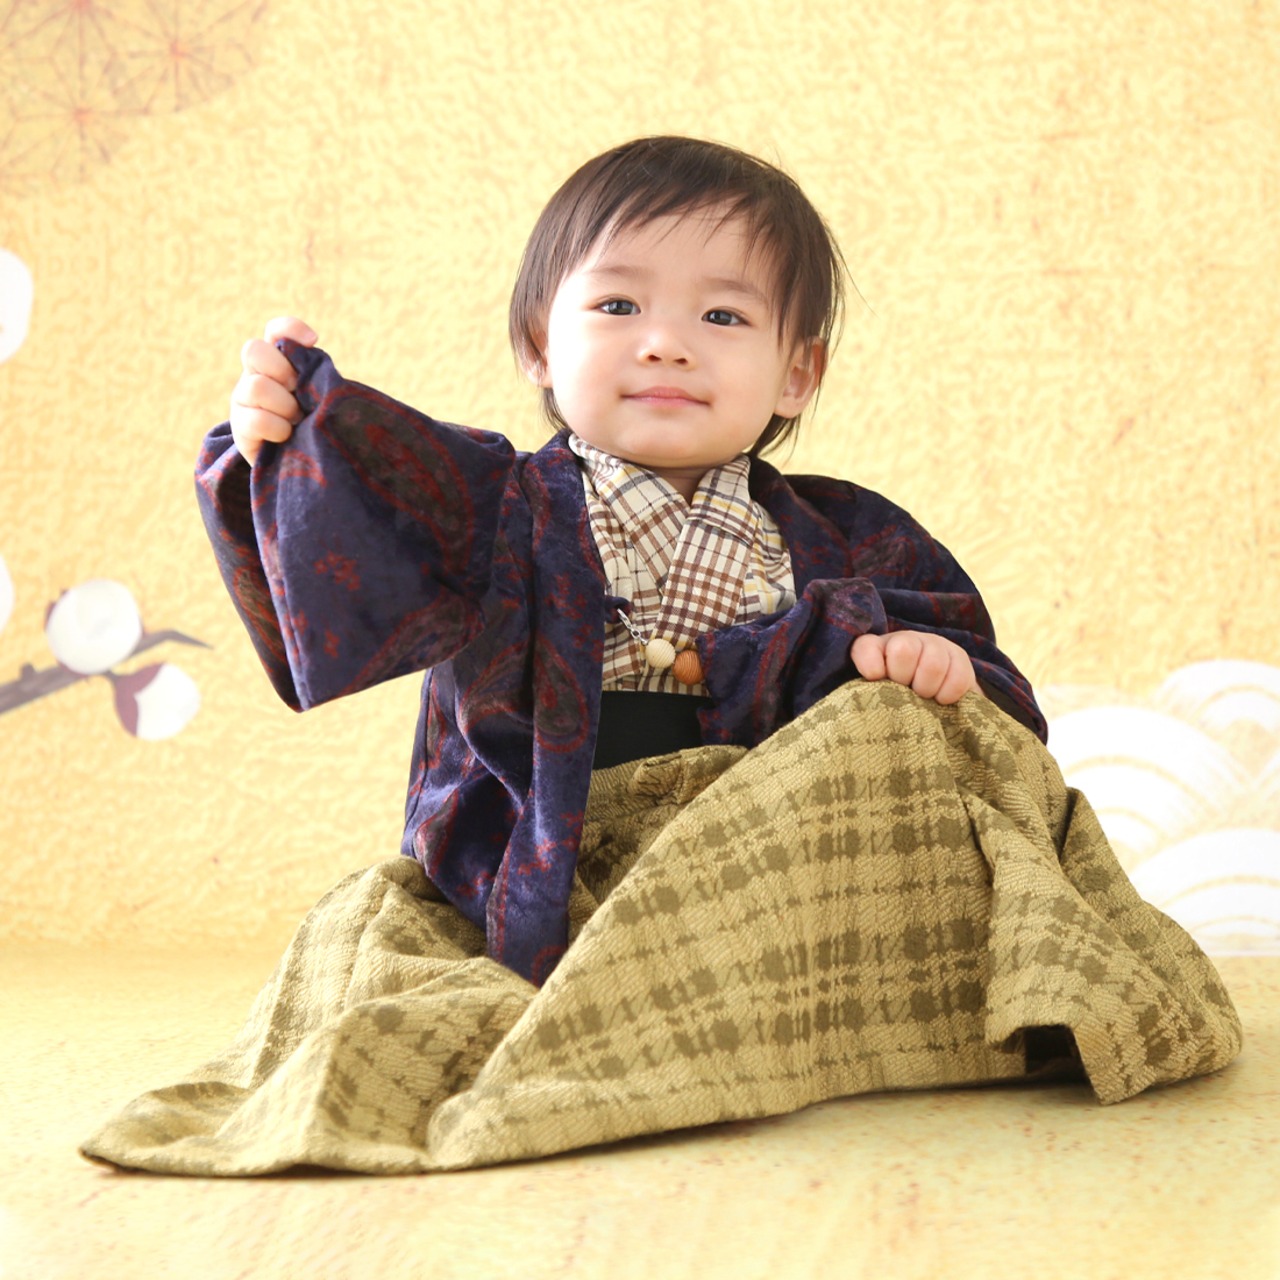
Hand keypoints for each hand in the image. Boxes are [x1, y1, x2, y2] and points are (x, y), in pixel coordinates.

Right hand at [229, 316, 317, 464]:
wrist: (300, 462)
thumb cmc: (316, 423)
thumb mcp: (322, 397)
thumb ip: (320, 379)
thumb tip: (325, 372)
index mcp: (279, 361)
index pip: (276, 331)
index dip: (290, 329)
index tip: (313, 340)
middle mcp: (255, 374)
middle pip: (253, 350)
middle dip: (282, 370)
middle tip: (298, 390)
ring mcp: (243, 399)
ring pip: (256, 386)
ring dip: (284, 405)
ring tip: (298, 419)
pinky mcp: (240, 427)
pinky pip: (256, 420)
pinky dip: (277, 428)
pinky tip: (287, 436)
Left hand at [850, 631, 979, 705]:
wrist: (932, 701)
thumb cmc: (895, 701)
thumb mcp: (874, 696)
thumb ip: (864, 693)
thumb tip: (867, 701)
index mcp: (876, 649)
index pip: (866, 647)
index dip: (870, 665)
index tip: (876, 679)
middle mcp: (905, 640)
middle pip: (903, 650)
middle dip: (903, 679)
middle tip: (905, 692)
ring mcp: (934, 645)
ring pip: (933, 664)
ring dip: (927, 688)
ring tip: (924, 698)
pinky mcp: (958, 657)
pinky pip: (958, 677)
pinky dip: (948, 694)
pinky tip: (941, 700)